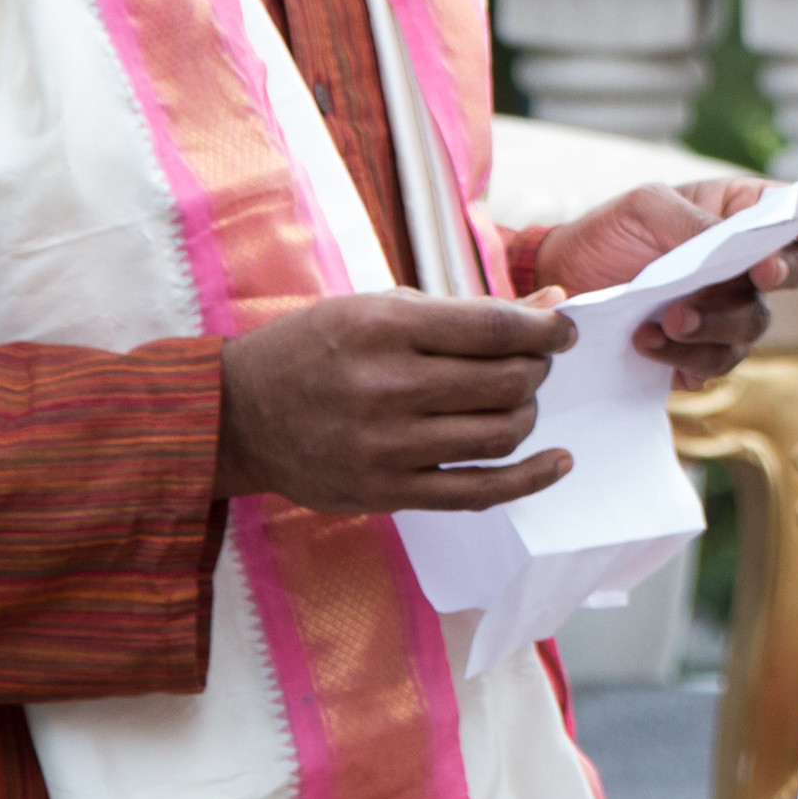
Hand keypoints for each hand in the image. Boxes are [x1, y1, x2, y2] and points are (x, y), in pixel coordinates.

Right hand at [216, 292, 576, 513]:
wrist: (236, 416)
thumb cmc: (315, 350)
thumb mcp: (378, 309)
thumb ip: (467, 311)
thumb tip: (553, 305)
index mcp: (382, 327)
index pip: (494, 328)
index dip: (545, 329)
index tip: (561, 330)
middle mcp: (385, 387)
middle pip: (507, 382)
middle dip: (536, 370)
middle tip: (532, 364)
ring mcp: (386, 446)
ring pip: (501, 434)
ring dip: (527, 414)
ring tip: (516, 401)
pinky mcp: (387, 492)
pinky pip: (480, 493)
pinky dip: (531, 478)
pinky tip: (557, 462)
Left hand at [533, 175, 797, 385]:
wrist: (560, 279)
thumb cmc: (610, 231)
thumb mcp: (646, 206)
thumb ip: (692, 220)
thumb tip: (729, 244)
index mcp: (741, 218)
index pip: (794, 228)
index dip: (791, 249)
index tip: (766, 267)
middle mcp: (744, 266)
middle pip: (780, 288)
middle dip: (740, 305)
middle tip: (689, 310)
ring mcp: (725, 311)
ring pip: (747, 332)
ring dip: (704, 337)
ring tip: (656, 330)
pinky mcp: (700, 351)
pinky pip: (713, 366)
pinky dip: (686, 364)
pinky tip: (649, 350)